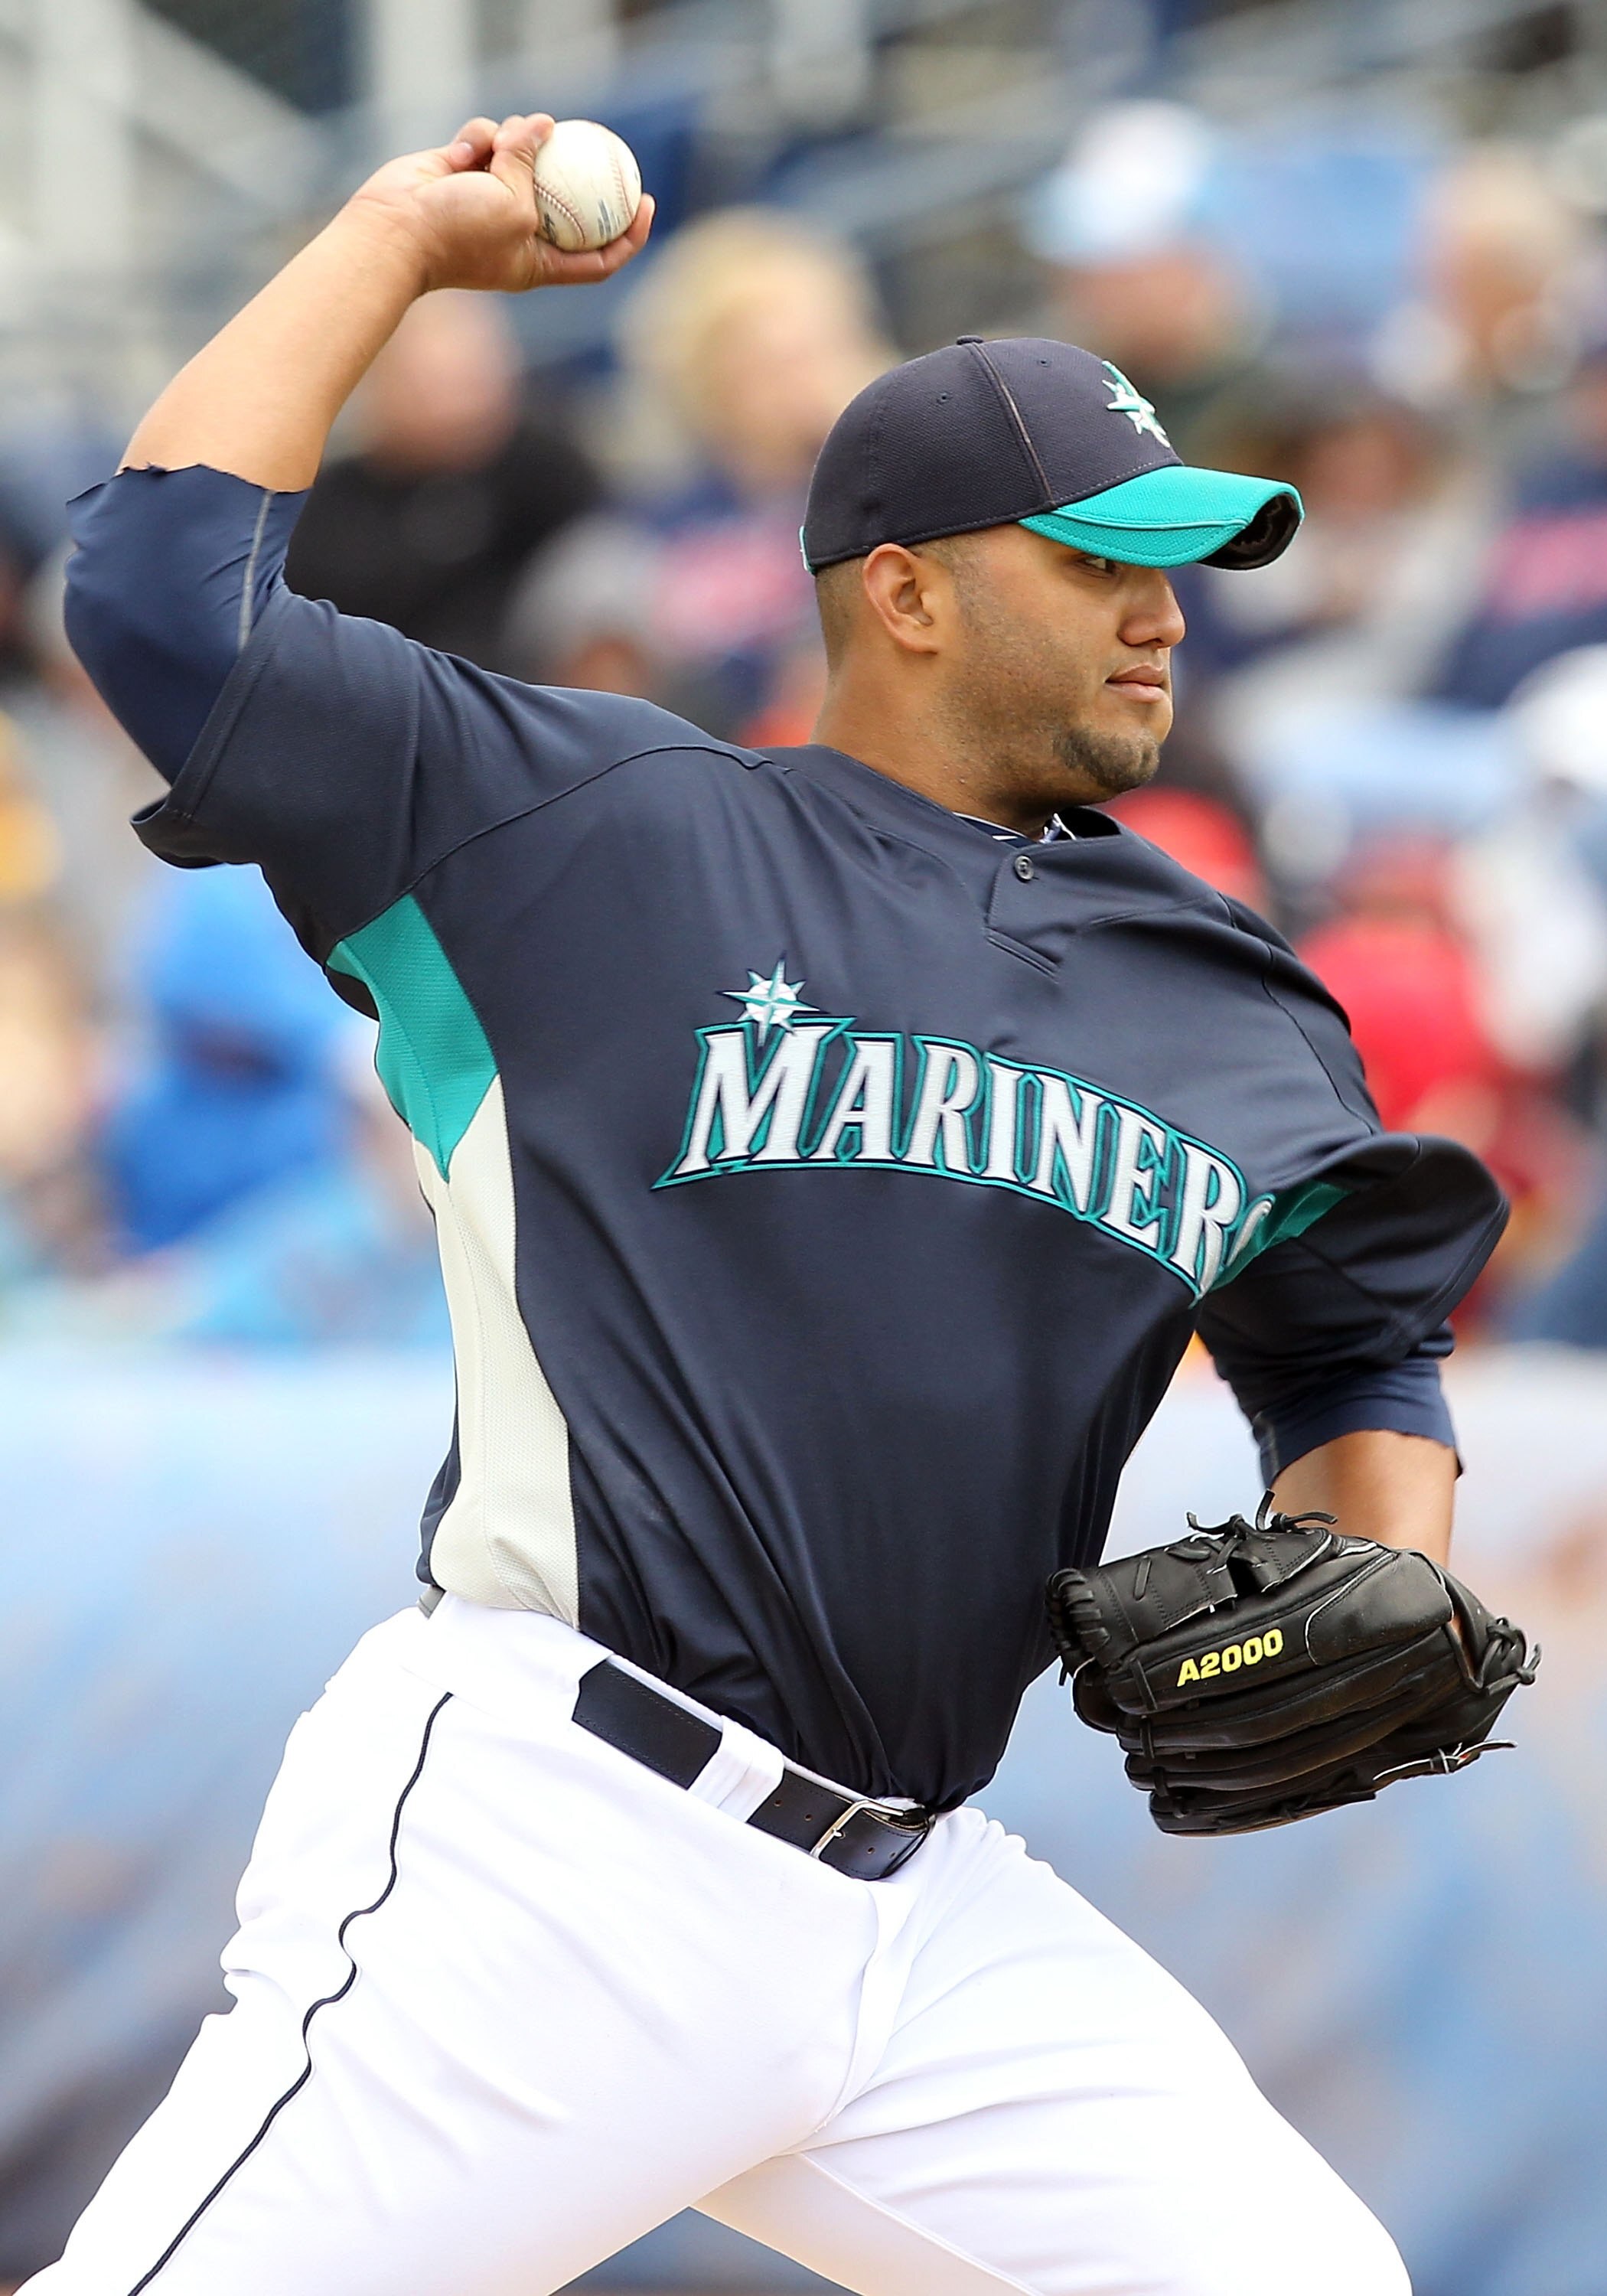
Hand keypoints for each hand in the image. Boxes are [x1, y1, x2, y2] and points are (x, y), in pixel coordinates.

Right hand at [348, 112, 654, 295]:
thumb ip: (533, 164)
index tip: (646, 201)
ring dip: (518, 141)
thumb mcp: (513, 205)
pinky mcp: (466, 171)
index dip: (629, 234)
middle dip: (573, 169)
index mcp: (540, 263)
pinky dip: (480, 139)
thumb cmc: (458, 233)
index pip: (598, 257)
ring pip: (525, 157)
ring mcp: (492, 200)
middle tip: (593, 140)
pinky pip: (488, 141)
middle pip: (566, 199)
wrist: (395, 228)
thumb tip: (543, 124)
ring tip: (501, 143)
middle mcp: (519, 232)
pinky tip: (463, 152)